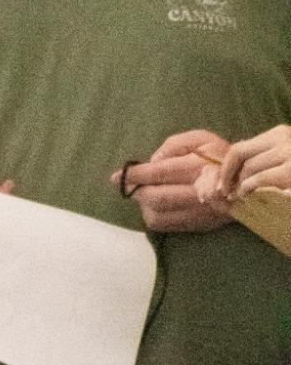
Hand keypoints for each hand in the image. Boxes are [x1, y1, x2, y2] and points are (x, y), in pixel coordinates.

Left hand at [112, 129, 230, 231]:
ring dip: (143, 206)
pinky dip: (153, 217)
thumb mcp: (201, 138)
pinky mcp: (197, 225)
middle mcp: (197, 192)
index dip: (135, 175)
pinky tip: (154, 206)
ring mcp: (197, 212)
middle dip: (137, 192)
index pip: (159, 173)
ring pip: (158, 215)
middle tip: (128, 186)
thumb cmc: (219, 156)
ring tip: (143, 195)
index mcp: (197, 167)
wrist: (247, 182)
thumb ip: (174, 144)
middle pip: (156, 197)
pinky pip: (166, 226)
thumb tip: (153, 160)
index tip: (116, 176)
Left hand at [198, 124, 290, 203]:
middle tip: (227, 193)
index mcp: (279, 134)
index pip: (239, 148)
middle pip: (240, 156)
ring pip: (247, 169)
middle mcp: (283, 139)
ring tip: (241, 197)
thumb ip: (260, 157)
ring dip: (240, 187)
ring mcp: (288, 154)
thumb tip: (228, 162)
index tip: (221, 184)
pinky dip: (249, 190)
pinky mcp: (290, 173)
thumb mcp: (282, 158)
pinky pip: (257, 180)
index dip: (225, 168)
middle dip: (229, 177)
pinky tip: (251, 198)